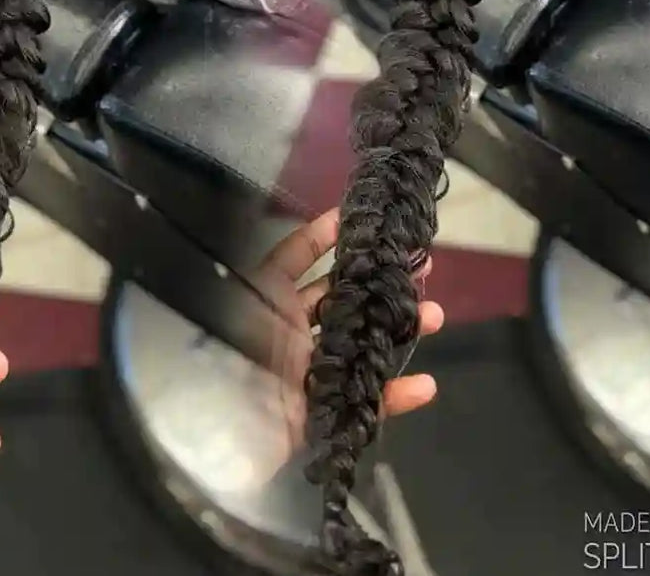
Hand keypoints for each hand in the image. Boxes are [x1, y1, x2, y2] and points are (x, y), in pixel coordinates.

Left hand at [249, 209, 442, 466]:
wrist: (214, 433)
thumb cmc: (231, 351)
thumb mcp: (253, 297)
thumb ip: (283, 264)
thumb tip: (315, 226)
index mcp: (268, 299)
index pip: (296, 257)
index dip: (323, 235)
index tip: (359, 217)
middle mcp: (291, 330)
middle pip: (345, 298)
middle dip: (383, 281)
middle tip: (423, 266)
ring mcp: (311, 370)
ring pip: (364, 343)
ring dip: (401, 328)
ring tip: (434, 315)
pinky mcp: (324, 412)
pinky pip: (365, 401)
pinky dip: (396, 396)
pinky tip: (425, 385)